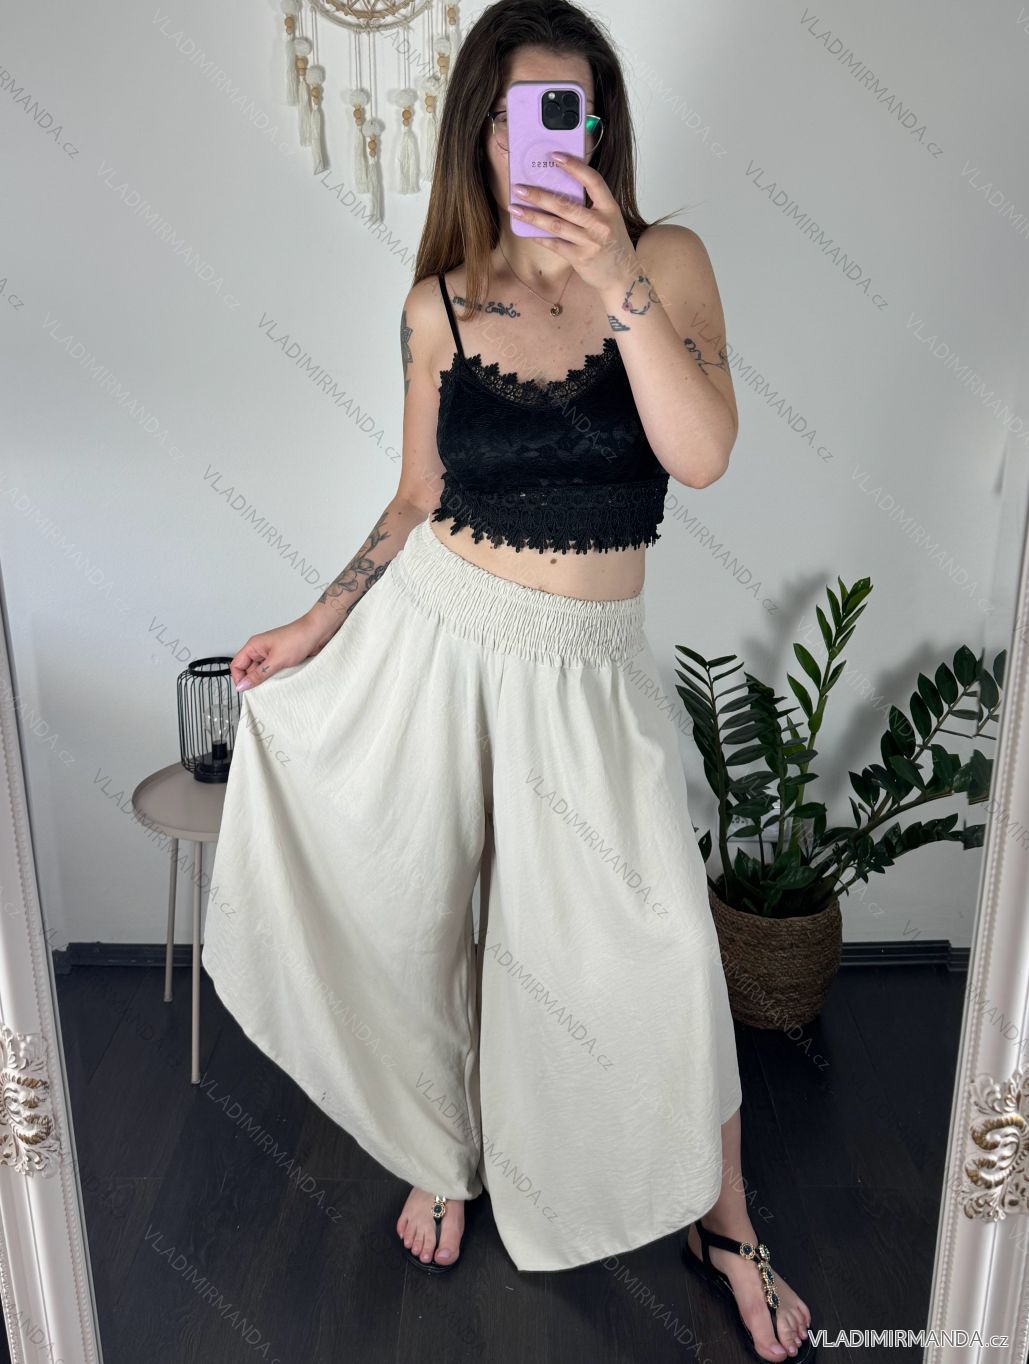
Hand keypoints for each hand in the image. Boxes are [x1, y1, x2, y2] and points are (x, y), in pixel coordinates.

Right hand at [230, 615, 326, 690]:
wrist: (317, 632)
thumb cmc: (298, 638)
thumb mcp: (276, 660)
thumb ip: (258, 674)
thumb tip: (243, 685)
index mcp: (253, 646)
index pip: (237, 665)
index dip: (239, 678)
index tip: (246, 690)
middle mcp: (260, 650)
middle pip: (248, 670)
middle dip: (254, 680)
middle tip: (262, 689)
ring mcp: (271, 654)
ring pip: (261, 672)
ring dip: (266, 680)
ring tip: (274, 683)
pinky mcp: (281, 659)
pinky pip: (272, 671)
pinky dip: (275, 678)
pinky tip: (281, 680)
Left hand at [507, 151, 638, 297]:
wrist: (623, 277)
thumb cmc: (613, 245)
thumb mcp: (609, 219)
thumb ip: (591, 205)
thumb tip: (560, 189)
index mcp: (609, 208)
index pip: (592, 180)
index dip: (574, 166)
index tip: (554, 155)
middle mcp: (600, 223)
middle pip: (565, 205)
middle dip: (539, 195)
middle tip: (519, 188)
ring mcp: (590, 242)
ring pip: (555, 225)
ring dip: (532, 216)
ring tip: (515, 208)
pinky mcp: (580, 258)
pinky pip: (555, 244)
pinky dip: (539, 237)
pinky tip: (526, 230)